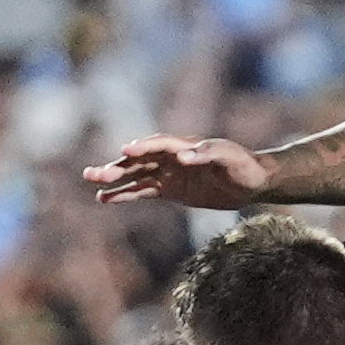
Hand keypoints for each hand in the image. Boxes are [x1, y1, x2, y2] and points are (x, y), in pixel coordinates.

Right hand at [85, 136, 273, 207]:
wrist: (252, 182)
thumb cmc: (244, 165)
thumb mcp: (230, 157)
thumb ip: (207, 154)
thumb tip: (185, 156)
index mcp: (184, 145)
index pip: (158, 145)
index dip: (142, 148)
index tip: (124, 151)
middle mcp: (172, 157)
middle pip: (139, 160)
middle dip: (117, 166)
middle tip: (93, 173)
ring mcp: (169, 173)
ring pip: (136, 175)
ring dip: (115, 179)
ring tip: (92, 182)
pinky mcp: (170, 190)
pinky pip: (143, 191)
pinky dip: (126, 194)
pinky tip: (107, 199)